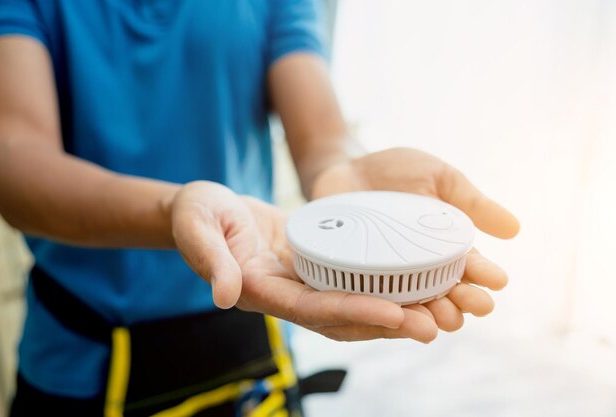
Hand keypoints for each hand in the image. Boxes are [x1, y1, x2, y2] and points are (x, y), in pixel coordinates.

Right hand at [171, 181, 436, 342]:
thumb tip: (225, 296)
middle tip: (434, 323)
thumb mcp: (197, 227)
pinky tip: (413, 283)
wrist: (204, 209)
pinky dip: (380, 287)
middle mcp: (285, 294)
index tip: (395, 314)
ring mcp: (299, 283)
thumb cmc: (196, 214)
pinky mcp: (310, 267)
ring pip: (351, 305)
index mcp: (260, 289)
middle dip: (385, 323)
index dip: (352, 312)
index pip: (311, 308)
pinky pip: (350, 283)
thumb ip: (209, 258)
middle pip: (341, 318)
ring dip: (392, 312)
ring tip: (438, 311)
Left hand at [311, 147, 519, 333]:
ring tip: (441, 319)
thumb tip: (515, 229)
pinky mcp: (358, 279)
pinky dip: (387, 311)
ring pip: (415, 308)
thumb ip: (471, 202)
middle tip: (472, 304)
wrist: (342, 169)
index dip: (486, 276)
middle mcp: (421, 270)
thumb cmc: (394, 173)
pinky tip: (395, 316)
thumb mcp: (438, 178)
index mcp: (446, 249)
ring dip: (432, 317)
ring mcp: (389, 277)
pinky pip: (373, 301)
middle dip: (464, 303)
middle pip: (448, 297)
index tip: (497, 279)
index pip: (472, 269)